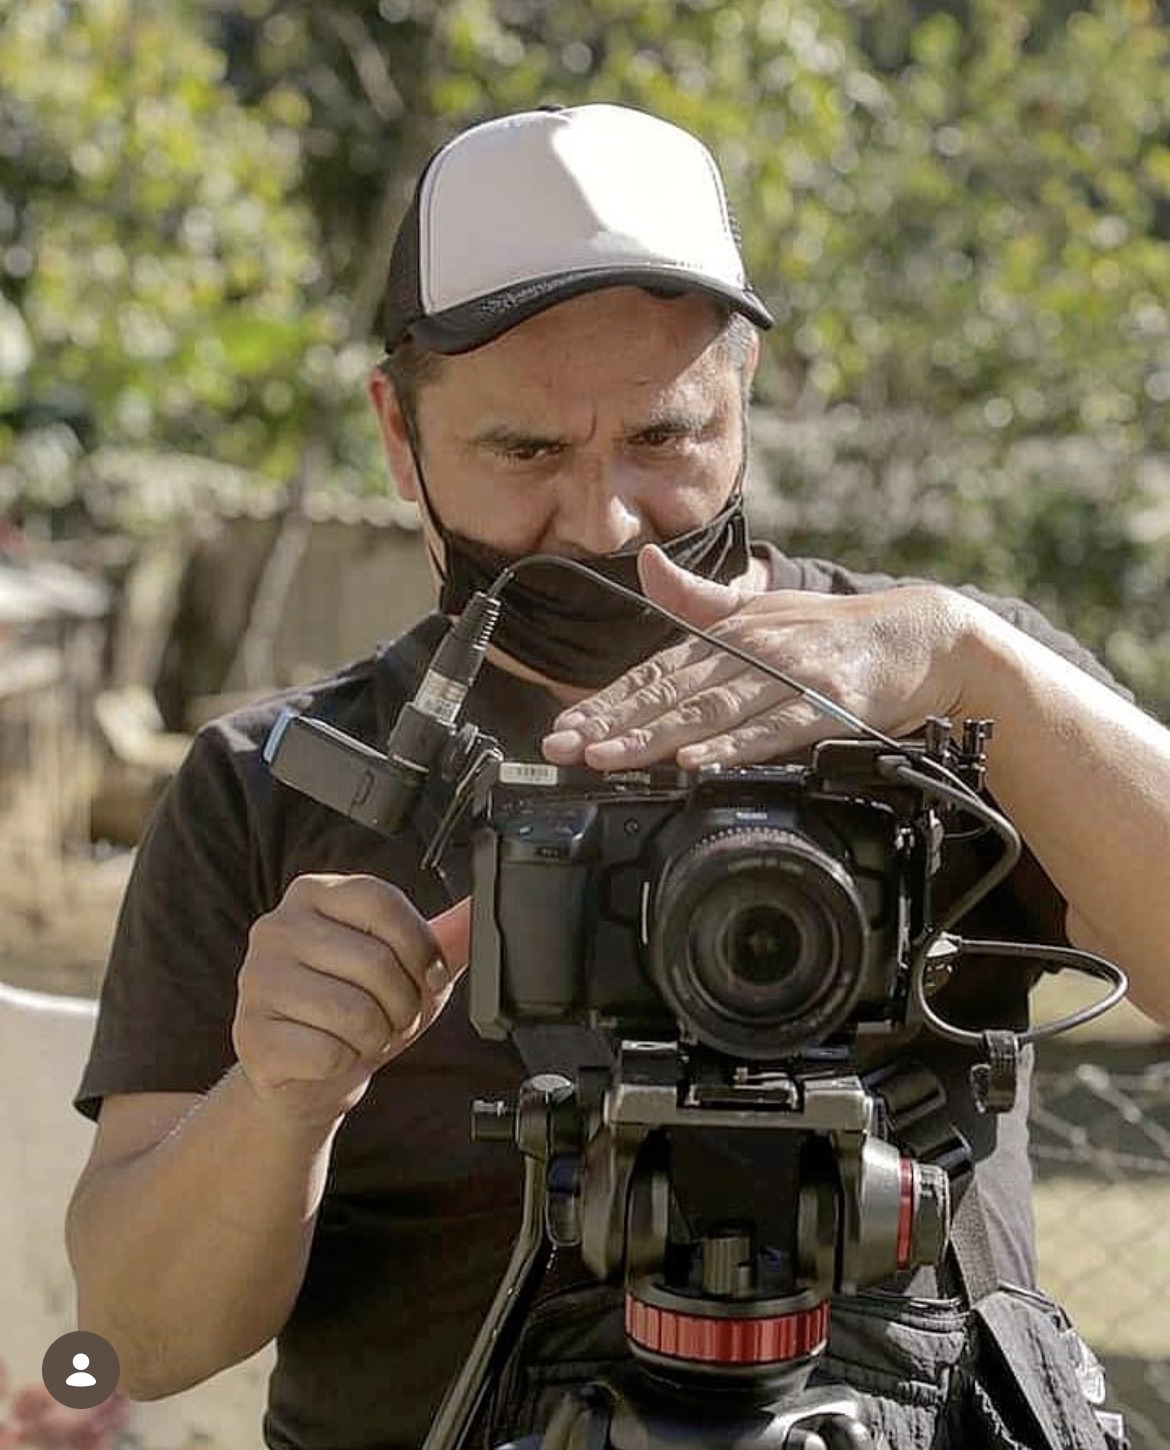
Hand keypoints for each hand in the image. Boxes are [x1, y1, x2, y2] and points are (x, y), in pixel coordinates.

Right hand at [232, 876, 469, 1127]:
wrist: (308, 1074)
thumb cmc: (356, 1008)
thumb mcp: (405, 965)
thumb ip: (445, 934)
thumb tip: (484, 903)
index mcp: (315, 894)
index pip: (382, 902)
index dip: (420, 948)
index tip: (429, 977)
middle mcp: (278, 927)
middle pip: (375, 960)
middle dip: (404, 1004)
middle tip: (395, 1018)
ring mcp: (257, 980)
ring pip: (354, 1012)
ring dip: (377, 1037)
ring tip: (365, 1036)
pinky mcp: (250, 1034)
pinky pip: (328, 1053)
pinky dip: (346, 1064)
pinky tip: (334, 1056)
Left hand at [542, 546, 972, 769]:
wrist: (922, 636)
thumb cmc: (835, 632)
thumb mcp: (761, 609)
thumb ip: (699, 600)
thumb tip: (647, 564)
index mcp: (731, 635)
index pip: (656, 672)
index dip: (608, 701)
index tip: (566, 726)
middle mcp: (753, 650)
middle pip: (672, 694)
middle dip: (614, 724)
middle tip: (565, 748)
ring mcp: (791, 676)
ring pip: (711, 711)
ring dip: (656, 737)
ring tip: (611, 758)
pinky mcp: (829, 704)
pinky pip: (774, 730)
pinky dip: (734, 747)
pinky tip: (699, 762)